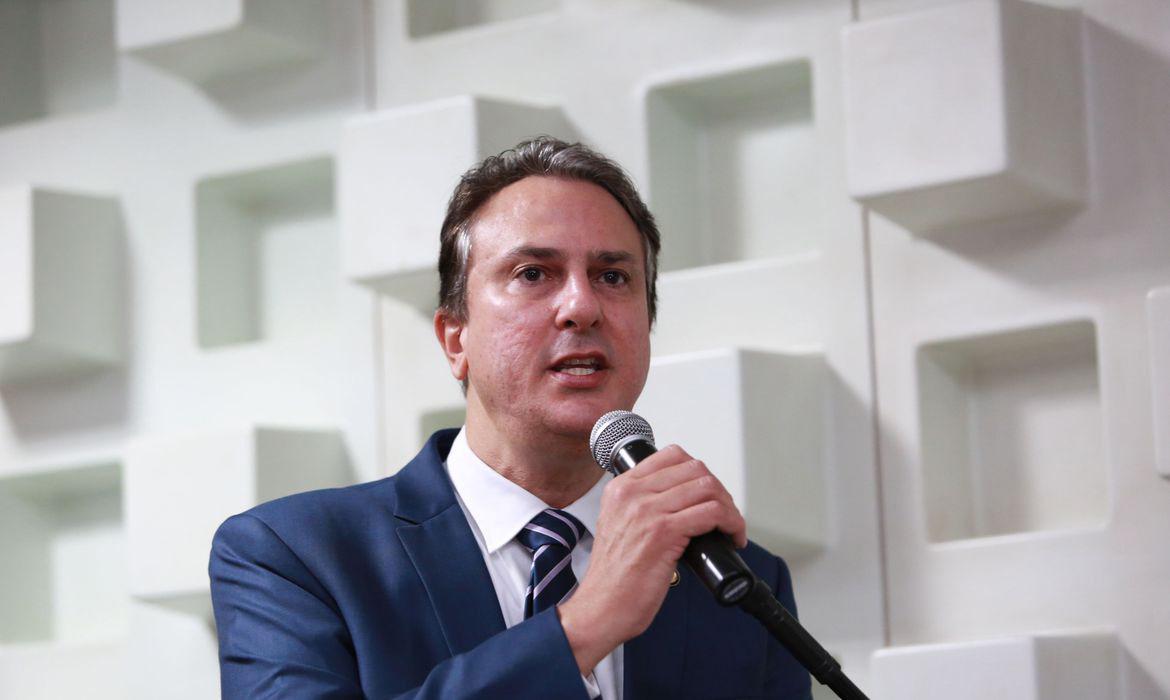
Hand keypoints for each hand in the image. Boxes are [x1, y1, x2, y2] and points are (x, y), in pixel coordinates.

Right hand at [557, 445, 746, 674]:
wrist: (602, 608)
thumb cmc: (614, 578)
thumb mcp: (619, 526)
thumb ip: (642, 507)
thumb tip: (684, 504)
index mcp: (621, 488)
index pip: (672, 455)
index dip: (700, 473)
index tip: (708, 495)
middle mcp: (632, 493)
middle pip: (694, 469)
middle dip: (719, 490)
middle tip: (725, 514)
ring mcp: (647, 510)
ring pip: (707, 487)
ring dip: (729, 508)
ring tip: (731, 527)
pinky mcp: (663, 532)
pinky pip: (712, 513)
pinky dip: (731, 523)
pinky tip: (732, 537)